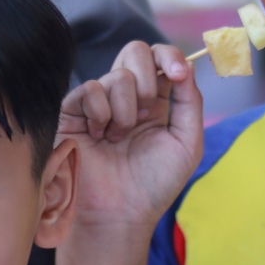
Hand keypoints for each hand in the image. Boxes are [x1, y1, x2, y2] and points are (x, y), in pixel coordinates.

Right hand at [58, 41, 204, 228]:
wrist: (120, 214)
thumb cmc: (154, 185)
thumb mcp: (187, 143)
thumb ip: (190, 101)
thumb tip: (186, 65)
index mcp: (156, 100)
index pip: (161, 57)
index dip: (169, 56)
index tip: (177, 74)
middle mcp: (127, 96)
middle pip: (135, 51)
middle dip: (147, 77)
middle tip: (145, 113)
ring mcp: (100, 102)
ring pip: (116, 76)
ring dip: (125, 111)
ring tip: (118, 138)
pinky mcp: (73, 111)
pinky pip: (90, 90)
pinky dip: (100, 113)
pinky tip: (98, 136)